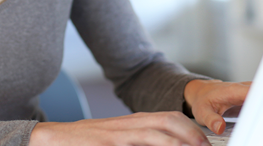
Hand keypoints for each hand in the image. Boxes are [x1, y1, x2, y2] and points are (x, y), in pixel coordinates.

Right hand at [29, 111, 210, 145]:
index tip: (205, 142)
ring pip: (155, 133)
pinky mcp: (108, 144)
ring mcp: (119, 134)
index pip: (171, 118)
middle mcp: (131, 123)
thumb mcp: (121, 137)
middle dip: (191, 134)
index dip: (192, 129)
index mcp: (137, 121)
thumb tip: (172, 144)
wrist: (57, 137)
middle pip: (169, 121)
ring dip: (176, 142)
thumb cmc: (92, 141)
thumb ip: (144, 140)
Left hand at [183, 79, 250, 134]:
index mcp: (234, 90)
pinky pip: (262, 98)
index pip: (254, 91)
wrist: (201, 93)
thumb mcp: (203, 112)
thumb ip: (211, 120)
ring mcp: (248, 91)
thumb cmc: (203, 101)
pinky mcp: (250, 96)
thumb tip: (220, 127)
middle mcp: (244, 88)